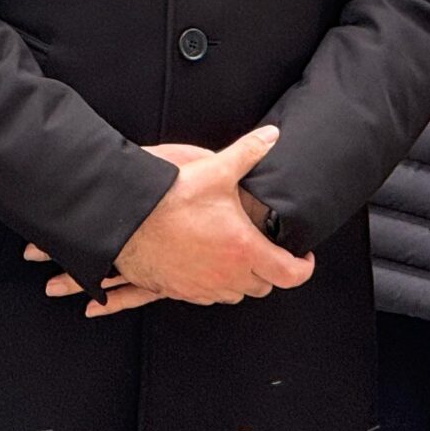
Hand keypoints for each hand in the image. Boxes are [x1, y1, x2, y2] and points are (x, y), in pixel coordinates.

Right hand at [32, 127, 311, 316]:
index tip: (304, 257)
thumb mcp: (215, 171)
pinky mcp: (181, 291)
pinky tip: (209, 260)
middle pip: (265, 286)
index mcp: (244, 249)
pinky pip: (209, 295)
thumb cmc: (170, 198)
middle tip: (268, 248)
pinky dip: (216, 283)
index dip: (303, 267)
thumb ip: (248, 152)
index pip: (290, 274)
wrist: (126, 220)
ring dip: (243, 278)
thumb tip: (272, 135)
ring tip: (238, 253)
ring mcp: (203, 287)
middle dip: (271, 270)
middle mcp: (228, 275)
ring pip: (237, 293)